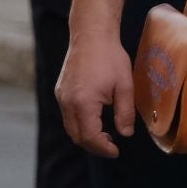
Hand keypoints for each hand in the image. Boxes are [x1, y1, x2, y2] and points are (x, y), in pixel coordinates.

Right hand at [56, 33, 134, 157]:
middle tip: (112, 147)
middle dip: (94, 145)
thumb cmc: (110, 58)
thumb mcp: (125, 85)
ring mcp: (61, 97)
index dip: (103, 148)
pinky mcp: (60, 92)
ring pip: (70, 127)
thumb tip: (126, 134)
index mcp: (83, 103)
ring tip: (105, 136)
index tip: (116, 152)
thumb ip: (125, 112)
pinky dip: (80, 124)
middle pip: (77, 136)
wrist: (91, 36)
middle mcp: (67, 103)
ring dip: (86, 136)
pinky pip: (68, 116)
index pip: (90, 137)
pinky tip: (95, 120)